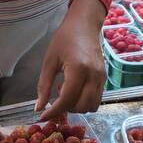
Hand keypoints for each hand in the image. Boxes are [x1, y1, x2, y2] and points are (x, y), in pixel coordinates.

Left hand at [35, 0, 107, 121]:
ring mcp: (101, 77)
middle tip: (56, 98)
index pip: (66, 100)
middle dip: (66, 109)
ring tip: (66, 92)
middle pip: (81, 107)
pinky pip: (96, 99)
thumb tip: (38, 108)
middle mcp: (93, 76)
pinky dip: (84, 101)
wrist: (84, 25)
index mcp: (78, 69)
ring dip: (77, 106)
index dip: (53, 112)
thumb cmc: (64, 39)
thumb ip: (44, 86)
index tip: (42, 117)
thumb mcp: (49, 61)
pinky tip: (75, 89)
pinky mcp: (104, 78)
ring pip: (91, 106)